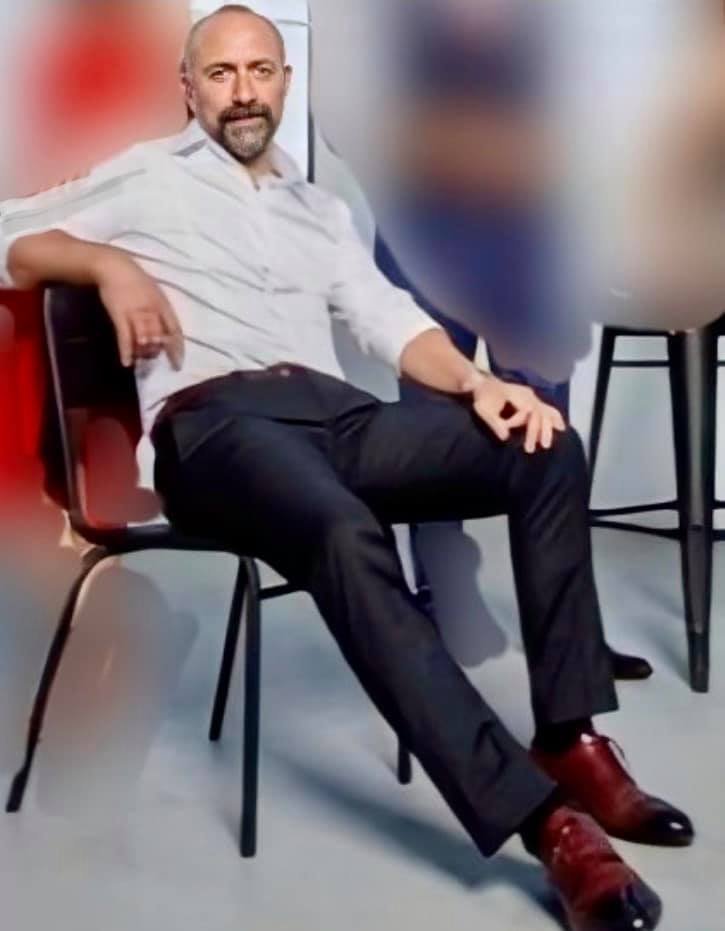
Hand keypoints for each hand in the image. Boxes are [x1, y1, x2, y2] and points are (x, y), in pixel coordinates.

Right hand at [94, 248, 183, 368]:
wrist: (114, 266)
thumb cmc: (135, 280)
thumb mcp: (155, 294)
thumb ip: (160, 312)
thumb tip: (164, 333)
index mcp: (163, 305)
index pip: (175, 331)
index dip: (177, 349)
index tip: (177, 364)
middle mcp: (152, 310)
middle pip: (160, 337)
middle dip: (158, 351)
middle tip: (154, 357)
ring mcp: (136, 313)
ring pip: (144, 339)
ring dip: (144, 353)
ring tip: (141, 359)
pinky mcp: (120, 315)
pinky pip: (125, 337)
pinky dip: (126, 351)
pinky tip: (127, 362)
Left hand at [463, 372, 565, 452]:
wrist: (483, 384)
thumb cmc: (483, 398)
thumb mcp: (484, 410)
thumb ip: (494, 423)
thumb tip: (506, 437)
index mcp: (518, 395)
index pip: (528, 411)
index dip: (519, 422)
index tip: (507, 429)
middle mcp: (528, 395)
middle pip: (541, 412)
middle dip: (542, 430)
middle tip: (544, 446)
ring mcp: (532, 397)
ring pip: (547, 411)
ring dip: (550, 426)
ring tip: (552, 440)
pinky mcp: (532, 400)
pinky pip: (547, 408)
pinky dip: (554, 417)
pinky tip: (560, 427)